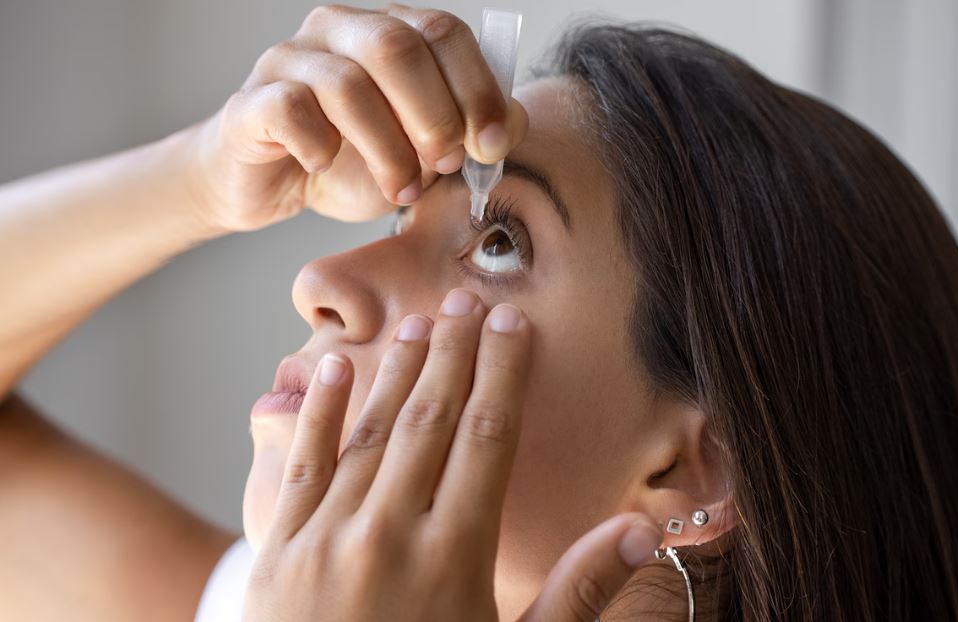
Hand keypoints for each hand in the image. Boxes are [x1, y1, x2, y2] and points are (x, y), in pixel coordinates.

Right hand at [184, 4, 527, 231]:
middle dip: (435, 115)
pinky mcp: (252, 100)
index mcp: (389, 31)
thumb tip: (511, 124)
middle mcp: (339, 30)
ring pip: (348, 84)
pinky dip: (320, 145)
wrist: (272, 186)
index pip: (444, 32)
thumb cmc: (353, 164)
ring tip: (399, 191)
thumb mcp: (425, 154)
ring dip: (386, 148)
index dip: (478, 89)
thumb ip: (470, 134)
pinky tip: (327, 167)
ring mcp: (290, 60)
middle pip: (397, 47)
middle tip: (445, 166)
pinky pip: (291, 109)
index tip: (493, 146)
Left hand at [243, 288, 662, 620]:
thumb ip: (577, 591)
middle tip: (467, 300)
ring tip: (420, 323)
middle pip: (430, 420)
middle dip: (453, 354)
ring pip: (369, 432)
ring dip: (396, 372)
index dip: (504, 374)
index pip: (488, 438)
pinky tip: (330, 369)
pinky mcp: (279, 552)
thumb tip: (642, 530)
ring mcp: (327, 539)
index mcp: (454, 556)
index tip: (513, 325)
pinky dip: (315, 413)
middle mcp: (390, 533)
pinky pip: (300, 467)